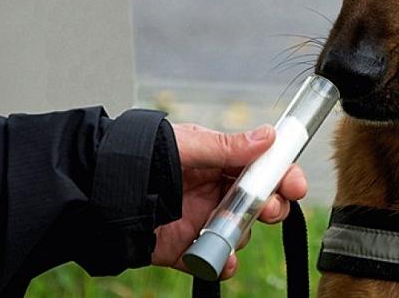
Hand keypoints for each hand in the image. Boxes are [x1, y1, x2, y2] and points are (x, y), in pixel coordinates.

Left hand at [151, 123, 307, 278]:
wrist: (103, 188)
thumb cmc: (145, 155)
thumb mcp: (191, 145)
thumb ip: (229, 146)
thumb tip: (269, 135)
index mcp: (222, 162)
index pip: (264, 169)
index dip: (283, 176)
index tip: (295, 185)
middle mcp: (217, 191)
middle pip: (261, 202)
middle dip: (272, 206)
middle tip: (269, 209)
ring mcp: (204, 219)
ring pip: (241, 231)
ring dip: (243, 233)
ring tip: (231, 229)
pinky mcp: (186, 246)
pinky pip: (213, 258)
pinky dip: (221, 262)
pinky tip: (221, 260)